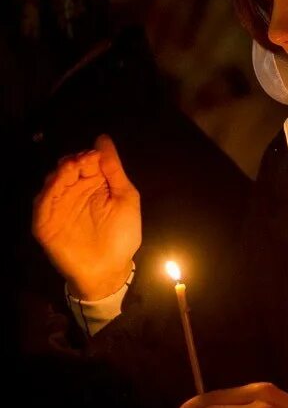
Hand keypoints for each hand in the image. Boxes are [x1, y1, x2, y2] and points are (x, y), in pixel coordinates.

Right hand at [33, 134, 140, 299]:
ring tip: (73, 167)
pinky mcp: (45, 222)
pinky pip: (42, 202)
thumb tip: (103, 139)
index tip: (95, 153)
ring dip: (62, 172)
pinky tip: (59, 182)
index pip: (87, 162)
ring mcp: (58, 206)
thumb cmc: (122, 234)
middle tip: (83, 160)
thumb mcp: (125, 198)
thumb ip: (114, 170)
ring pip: (53, 181)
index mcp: (94, 185)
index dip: (90, 155)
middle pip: (68, 168)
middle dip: (74, 161)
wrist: (109, 269)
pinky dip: (49, 190)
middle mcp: (74, 192)